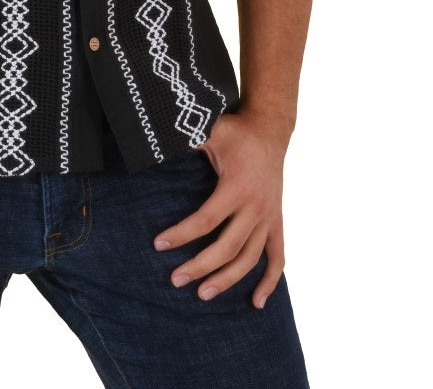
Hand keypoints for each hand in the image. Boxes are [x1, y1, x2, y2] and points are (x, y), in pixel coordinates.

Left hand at [152, 110, 290, 308]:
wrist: (271, 130)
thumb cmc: (236, 131)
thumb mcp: (211, 130)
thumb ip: (187, 138)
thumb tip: (155, 139)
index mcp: (237, 188)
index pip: (207, 220)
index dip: (182, 234)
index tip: (159, 244)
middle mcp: (256, 207)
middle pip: (227, 247)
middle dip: (200, 266)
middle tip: (175, 279)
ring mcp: (269, 217)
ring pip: (250, 258)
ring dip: (228, 279)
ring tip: (203, 293)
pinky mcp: (277, 221)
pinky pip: (278, 257)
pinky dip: (269, 281)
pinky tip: (256, 302)